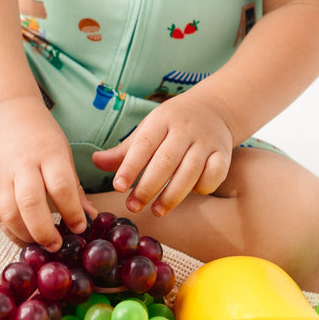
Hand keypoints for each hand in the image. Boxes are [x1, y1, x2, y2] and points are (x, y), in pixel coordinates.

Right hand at [0, 96, 93, 251]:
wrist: (5, 114)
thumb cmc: (41, 136)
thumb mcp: (63, 153)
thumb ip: (74, 186)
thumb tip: (90, 215)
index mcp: (48, 153)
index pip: (60, 185)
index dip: (72, 211)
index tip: (81, 227)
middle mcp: (23, 164)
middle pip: (30, 202)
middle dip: (44, 230)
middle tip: (58, 245)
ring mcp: (2, 175)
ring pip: (9, 213)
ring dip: (26, 235)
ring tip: (43, 244)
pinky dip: (12, 232)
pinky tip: (26, 239)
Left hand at [92, 95, 232, 215]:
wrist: (213, 108)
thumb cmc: (172, 123)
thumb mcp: (147, 129)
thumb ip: (124, 150)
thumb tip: (95, 162)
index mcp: (161, 120)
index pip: (143, 145)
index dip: (130, 167)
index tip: (118, 186)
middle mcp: (184, 129)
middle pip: (165, 161)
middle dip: (147, 187)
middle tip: (133, 206)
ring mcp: (206, 141)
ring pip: (190, 172)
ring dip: (172, 195)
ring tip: (157, 211)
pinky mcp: (223, 152)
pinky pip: (215, 174)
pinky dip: (203, 187)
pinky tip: (191, 193)